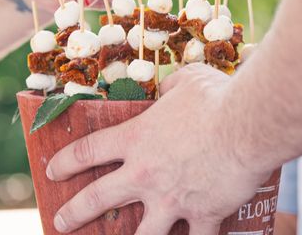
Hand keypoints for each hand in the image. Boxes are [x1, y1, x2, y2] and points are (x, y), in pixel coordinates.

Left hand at [46, 64, 270, 233]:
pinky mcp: (203, 214)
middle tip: (60, 221)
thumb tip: (166, 91)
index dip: (66, 162)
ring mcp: (172, 199)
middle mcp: (146, 173)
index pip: (88, 151)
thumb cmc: (217, 97)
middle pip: (98, 199)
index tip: (53, 171)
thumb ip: (169, 88)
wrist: (248, 124)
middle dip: (74, 213)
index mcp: (138, 138)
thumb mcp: (187, 81)